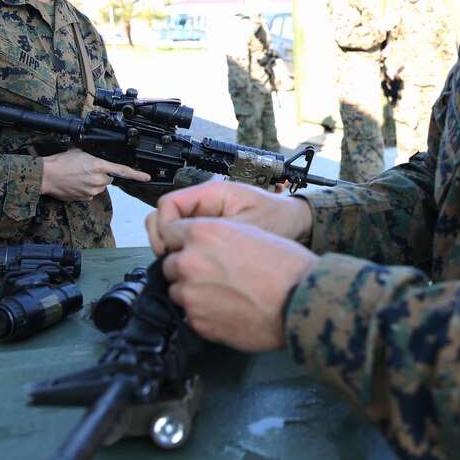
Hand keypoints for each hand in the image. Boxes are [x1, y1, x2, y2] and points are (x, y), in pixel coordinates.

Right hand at [40, 148, 150, 200]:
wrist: (46, 176)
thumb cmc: (60, 162)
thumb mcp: (79, 152)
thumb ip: (94, 156)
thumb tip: (99, 157)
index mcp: (99, 165)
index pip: (122, 170)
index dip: (136, 174)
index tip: (146, 177)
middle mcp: (98, 179)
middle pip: (108, 178)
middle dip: (101, 175)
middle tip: (86, 170)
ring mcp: (92, 190)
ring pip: (100, 186)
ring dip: (93, 182)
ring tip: (78, 177)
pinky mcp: (86, 198)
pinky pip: (91, 194)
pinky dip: (85, 190)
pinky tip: (75, 184)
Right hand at [146, 180, 312, 254]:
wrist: (297, 222)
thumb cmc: (279, 218)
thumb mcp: (248, 227)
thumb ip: (216, 235)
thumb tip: (185, 247)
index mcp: (211, 192)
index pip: (168, 205)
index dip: (163, 228)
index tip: (168, 250)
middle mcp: (204, 202)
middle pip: (164, 216)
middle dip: (162, 239)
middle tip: (172, 262)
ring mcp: (206, 216)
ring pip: (173, 229)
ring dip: (173, 248)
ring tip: (183, 266)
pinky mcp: (211, 229)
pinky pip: (188, 239)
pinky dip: (185, 252)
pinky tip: (194, 267)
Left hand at [158, 218, 315, 351]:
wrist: (299, 300)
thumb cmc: (284, 266)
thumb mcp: (248, 233)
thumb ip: (216, 238)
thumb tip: (200, 246)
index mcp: (203, 233)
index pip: (169, 232)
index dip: (181, 241)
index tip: (190, 248)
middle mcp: (190, 262)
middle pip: (169, 264)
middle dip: (186, 269)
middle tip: (214, 274)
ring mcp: (191, 295)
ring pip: (178, 291)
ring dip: (194, 292)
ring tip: (225, 294)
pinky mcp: (197, 322)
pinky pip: (191, 315)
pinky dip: (205, 313)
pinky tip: (229, 309)